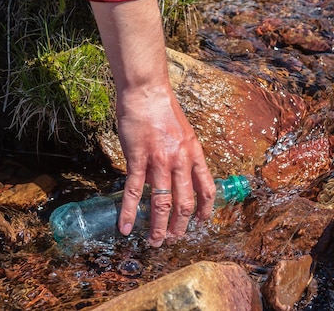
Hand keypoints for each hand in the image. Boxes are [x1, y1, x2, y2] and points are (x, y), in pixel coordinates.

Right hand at [116, 84, 214, 246]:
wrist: (146, 91)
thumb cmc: (162, 110)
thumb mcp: (182, 133)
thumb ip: (182, 156)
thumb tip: (173, 177)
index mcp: (194, 153)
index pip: (207, 188)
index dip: (206, 209)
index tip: (202, 222)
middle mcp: (181, 160)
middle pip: (185, 202)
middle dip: (180, 225)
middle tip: (173, 239)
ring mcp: (160, 161)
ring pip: (161, 202)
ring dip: (158, 226)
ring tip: (154, 241)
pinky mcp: (138, 159)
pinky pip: (134, 191)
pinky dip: (129, 212)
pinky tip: (126, 227)